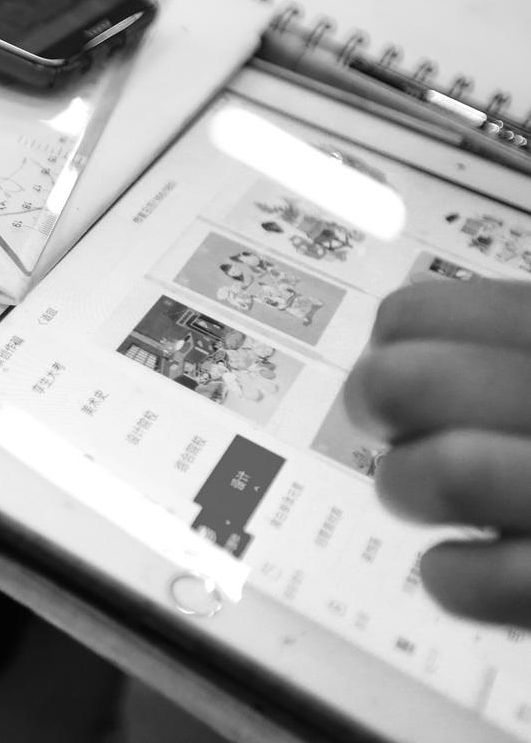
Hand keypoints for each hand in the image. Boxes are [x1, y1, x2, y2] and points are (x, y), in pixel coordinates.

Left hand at [345, 279, 530, 626]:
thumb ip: (522, 345)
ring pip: (426, 477)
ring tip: (437, 494)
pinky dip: (450, 575)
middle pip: (399, 384)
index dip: (392, 350)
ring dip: (408, 489)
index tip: (409, 369)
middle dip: (381, 412)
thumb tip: (401, 344)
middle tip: (404, 431)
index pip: (416, 317)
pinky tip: (474, 561)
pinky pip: (463, 581)